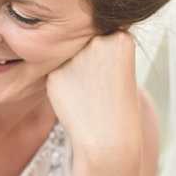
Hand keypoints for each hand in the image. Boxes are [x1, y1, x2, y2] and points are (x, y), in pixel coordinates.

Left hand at [45, 31, 139, 156]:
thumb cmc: (117, 106)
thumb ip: (98, 46)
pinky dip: (63, 84)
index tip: (113, 78)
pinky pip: (56, 72)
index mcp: (120, 38)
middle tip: (101, 88)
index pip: (105, 37)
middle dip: (90, 62)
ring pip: (69, 57)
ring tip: (89, 94)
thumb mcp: (119, 66)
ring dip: (74, 71)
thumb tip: (65, 39)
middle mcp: (97, 41)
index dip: (108, 59)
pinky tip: (75, 99)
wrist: (108, 138)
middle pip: (85, 44)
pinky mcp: (55, 73)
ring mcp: (75, 56)